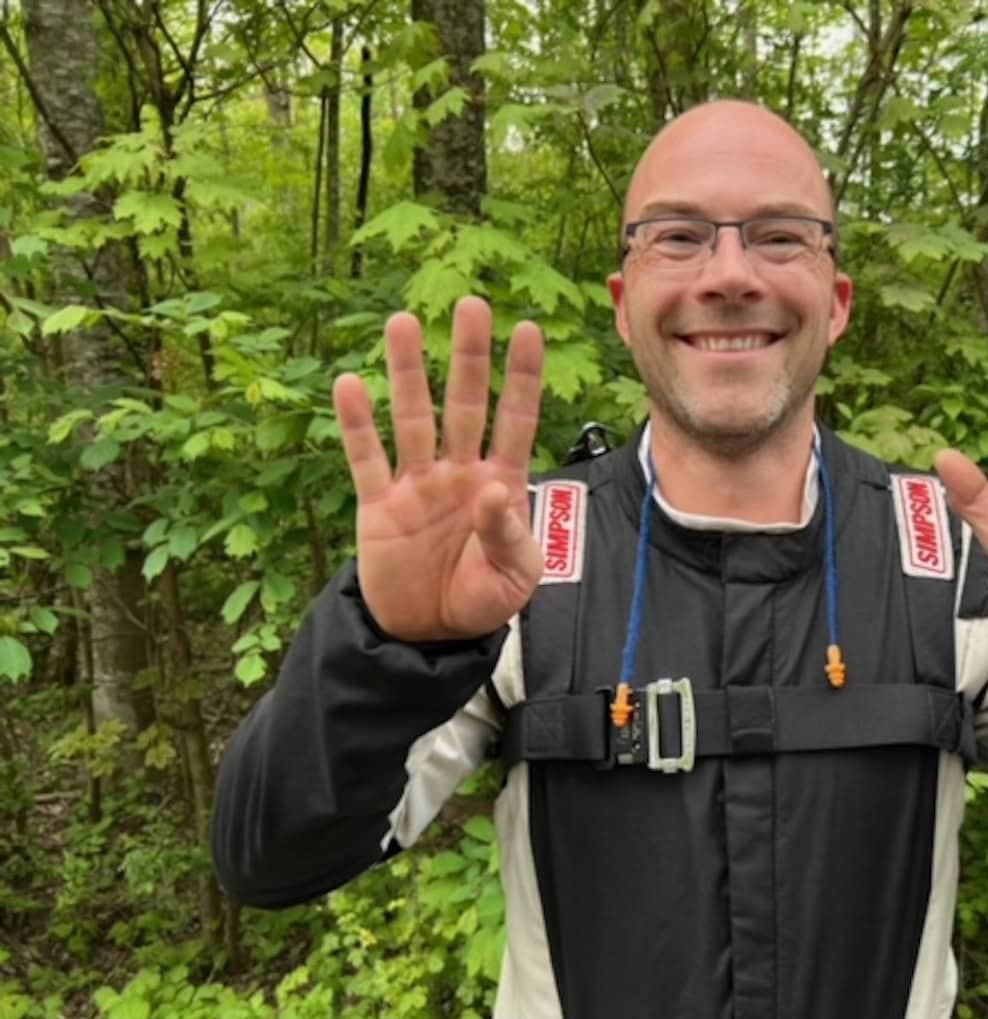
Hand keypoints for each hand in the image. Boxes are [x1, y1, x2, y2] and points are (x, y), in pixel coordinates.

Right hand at [333, 297, 544, 640]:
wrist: (429, 634)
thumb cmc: (482, 599)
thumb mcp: (513, 577)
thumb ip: (507, 534)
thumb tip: (493, 491)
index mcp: (500, 484)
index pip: (515, 422)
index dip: (521, 379)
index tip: (529, 331)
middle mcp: (459, 472)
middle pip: (463, 404)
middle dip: (468, 357)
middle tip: (471, 306)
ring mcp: (417, 485)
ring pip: (412, 419)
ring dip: (408, 373)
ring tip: (403, 322)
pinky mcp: (379, 506)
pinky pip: (366, 459)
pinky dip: (357, 425)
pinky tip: (350, 384)